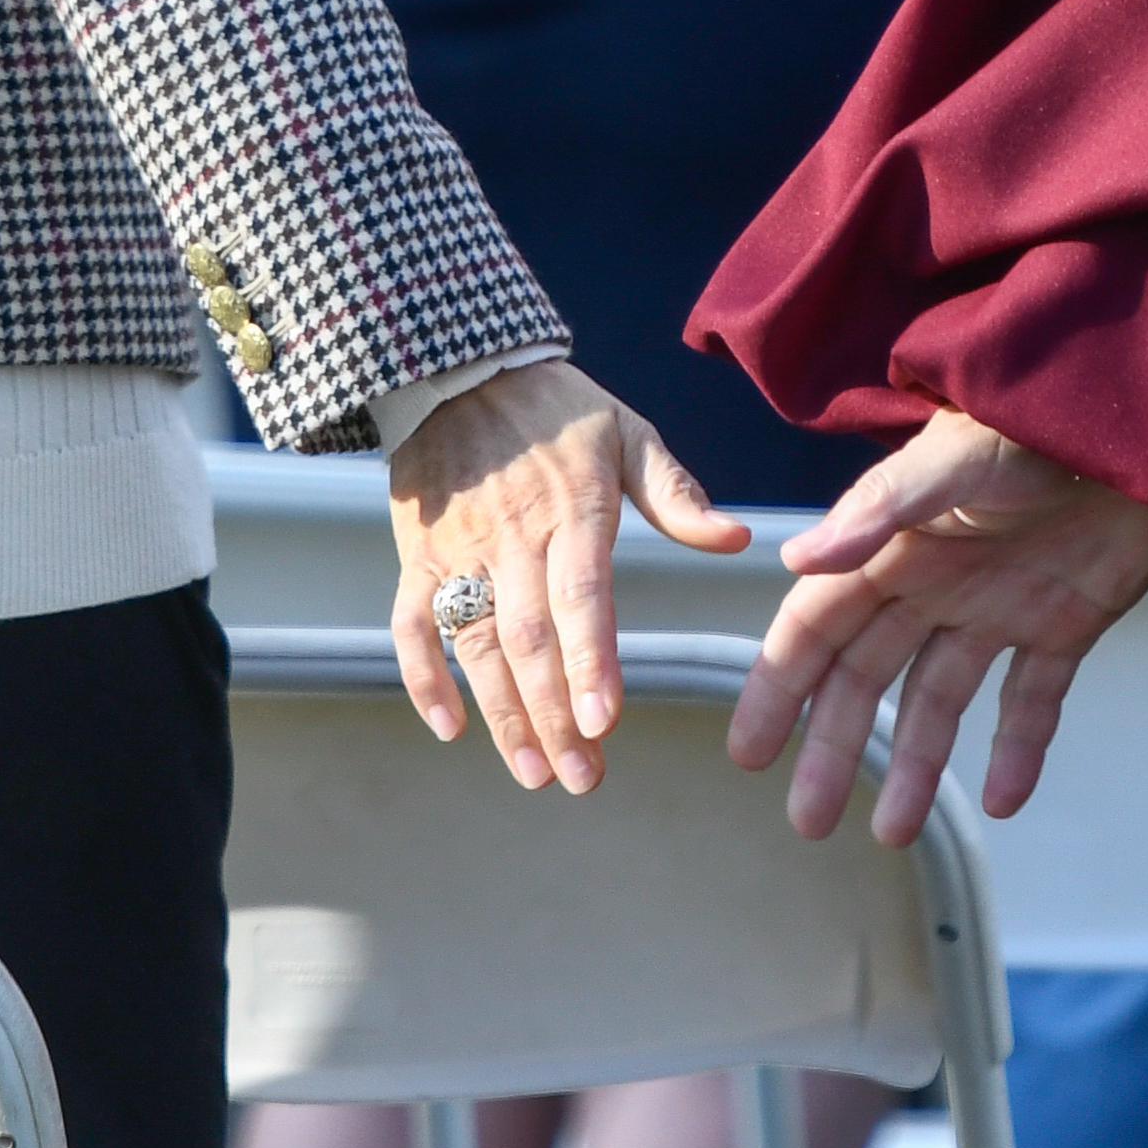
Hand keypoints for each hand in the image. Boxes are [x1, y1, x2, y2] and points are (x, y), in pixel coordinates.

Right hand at [388, 357, 749, 793]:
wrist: (455, 370)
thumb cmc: (557, 409)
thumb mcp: (628, 433)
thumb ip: (677, 495)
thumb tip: (737, 539)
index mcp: (573, 510)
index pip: (581, 598)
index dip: (591, 662)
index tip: (606, 724)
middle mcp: (512, 538)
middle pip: (529, 640)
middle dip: (554, 715)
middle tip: (582, 777)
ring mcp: (459, 552)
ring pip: (474, 647)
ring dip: (502, 715)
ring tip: (535, 773)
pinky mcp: (418, 557)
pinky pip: (411, 627)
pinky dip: (424, 680)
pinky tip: (452, 730)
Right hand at [729, 407, 1147, 847]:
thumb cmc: (1041, 424)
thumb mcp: (957, 461)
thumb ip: (882, 508)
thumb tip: (795, 558)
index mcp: (895, 546)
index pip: (818, 626)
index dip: (780, 687)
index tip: (749, 753)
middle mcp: (936, 584)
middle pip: (868, 679)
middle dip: (836, 749)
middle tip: (808, 822)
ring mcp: (999, 609)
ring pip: (940, 703)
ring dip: (917, 766)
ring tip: (893, 833)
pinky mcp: (1064, 625)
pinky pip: (1032, 702)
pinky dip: (1019, 751)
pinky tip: (1004, 801)